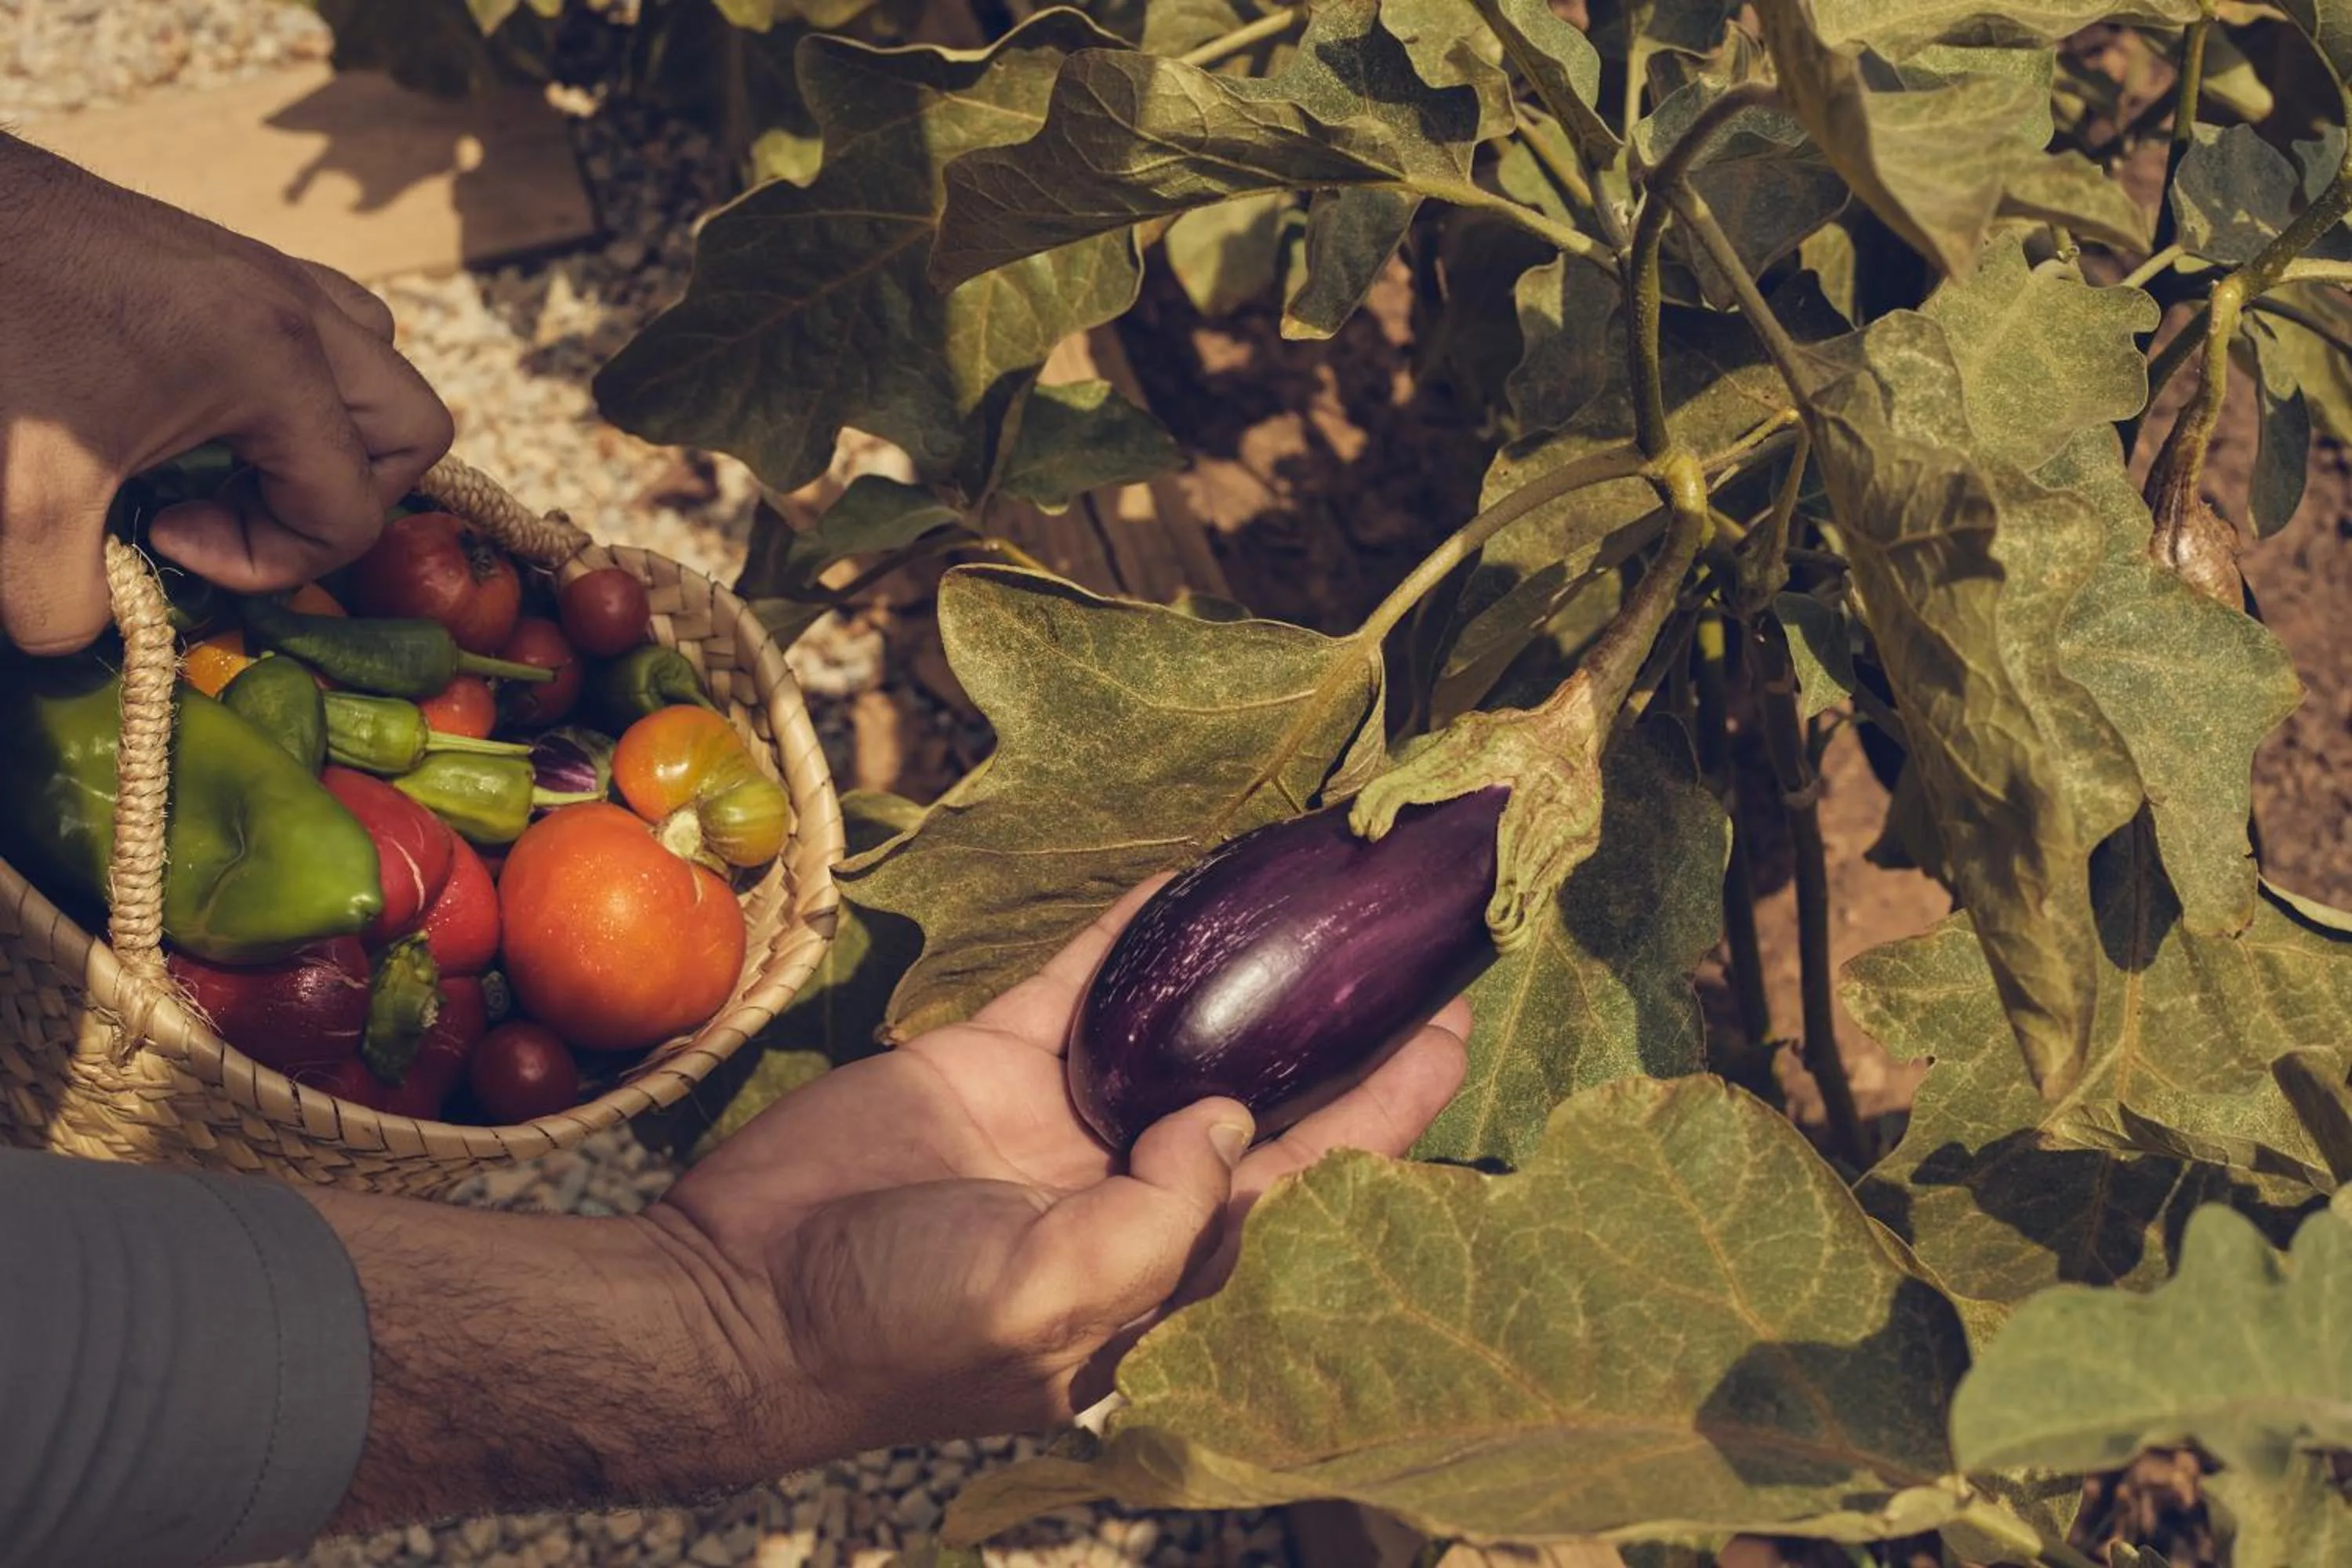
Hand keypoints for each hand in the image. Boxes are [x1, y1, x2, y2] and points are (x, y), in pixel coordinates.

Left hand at [0, 132, 451, 653]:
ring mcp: (266, 270)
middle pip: (410, 430)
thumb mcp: (17, 497)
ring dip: (333, 429)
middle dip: (341, 497)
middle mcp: (295, 309)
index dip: (268, 559)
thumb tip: (88, 632)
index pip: (351, 508)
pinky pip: (320, 320)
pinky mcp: (224, 253)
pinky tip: (204, 404)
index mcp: (276, 363)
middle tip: (238, 510)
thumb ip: (64, 599)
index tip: (166, 538)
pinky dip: (295, 378)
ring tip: (238, 459)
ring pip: (377, 361)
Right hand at [648, 875, 1471, 1457]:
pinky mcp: (998, 1057)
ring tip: (1319, 885)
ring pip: (1183, 1021)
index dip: (1390, 1105)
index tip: (1455, 1023)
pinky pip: (1082, 979)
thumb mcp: (1044, 1303)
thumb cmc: (897, 1332)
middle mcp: (1137, 1185)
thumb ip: (1157, 1219)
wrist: (736, 1298)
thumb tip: (1226, 1118)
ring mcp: (1069, 1116)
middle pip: (1269, 1090)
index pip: (1311, 1177)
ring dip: (1245, 960)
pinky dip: (1132, 927)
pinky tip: (1190, 873)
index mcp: (1169, 1267)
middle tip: (1410, 937)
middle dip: (1341, 1023)